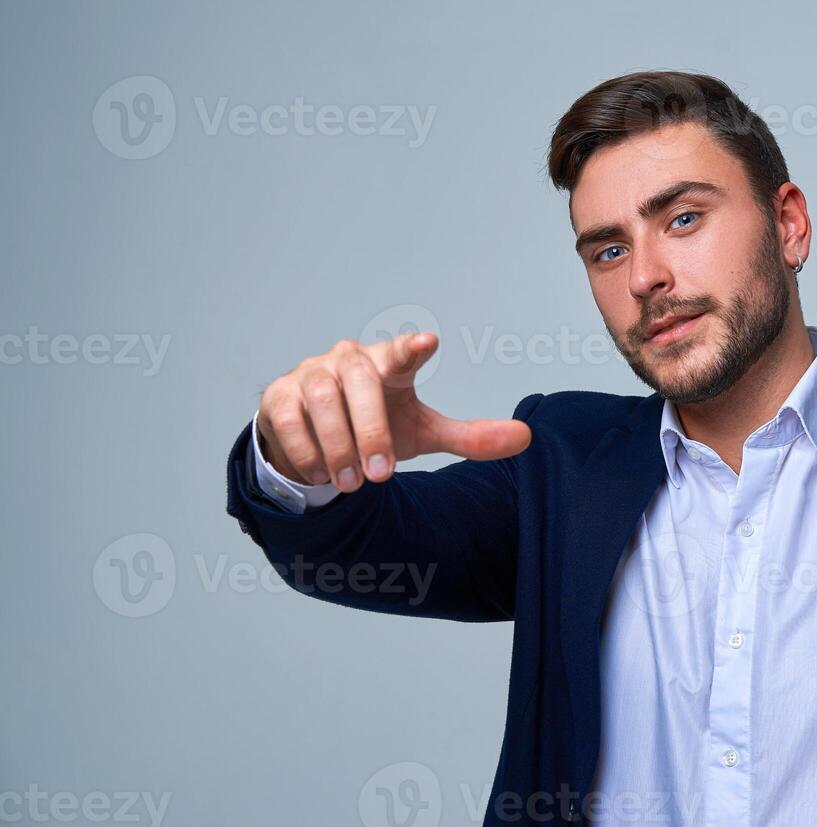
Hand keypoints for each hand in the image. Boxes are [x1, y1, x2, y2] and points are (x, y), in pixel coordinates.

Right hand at [256, 331, 531, 491]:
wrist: (317, 440)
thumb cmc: (377, 424)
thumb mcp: (423, 432)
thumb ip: (469, 436)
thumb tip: (527, 438)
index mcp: (387, 365)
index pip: (400, 352)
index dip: (411, 348)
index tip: (427, 343)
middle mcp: (348, 361)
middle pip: (360, 383)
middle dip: (371, 432)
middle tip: (380, 475)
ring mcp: (310, 374)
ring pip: (322, 401)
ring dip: (338, 445)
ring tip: (351, 483)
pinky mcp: (278, 396)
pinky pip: (288, 419)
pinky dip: (305, 450)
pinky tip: (320, 474)